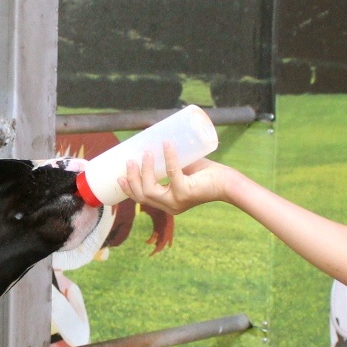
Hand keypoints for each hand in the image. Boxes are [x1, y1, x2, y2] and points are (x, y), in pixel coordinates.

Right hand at [118, 143, 232, 213]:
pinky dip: (168, 157)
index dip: (128, 189)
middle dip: (132, 179)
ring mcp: (177, 201)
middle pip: (142, 195)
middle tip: (130, 161)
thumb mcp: (182, 170)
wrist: (227, 182)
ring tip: (146, 153)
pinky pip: (171, 173)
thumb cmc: (206, 175)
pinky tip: (167, 145)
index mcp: (167, 203)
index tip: (119, 176)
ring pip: (150, 190)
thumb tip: (155, 140)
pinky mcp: (186, 192)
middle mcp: (170, 206)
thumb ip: (169, 164)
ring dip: (145, 170)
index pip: (142, 199)